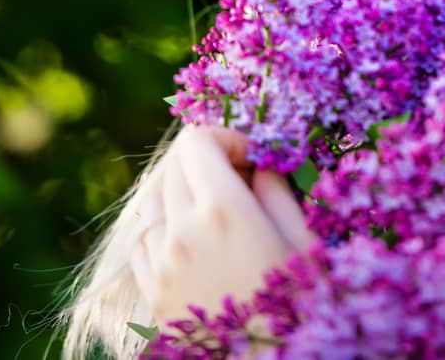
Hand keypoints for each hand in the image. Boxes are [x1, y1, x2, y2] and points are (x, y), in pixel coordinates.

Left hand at [131, 126, 315, 328]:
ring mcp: (160, 262)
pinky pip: (141, 239)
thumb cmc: (301, 308)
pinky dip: (160, 225)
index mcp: (223, 210)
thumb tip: (259, 164)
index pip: (198, 140)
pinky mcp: (152, 291)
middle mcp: (182, 230)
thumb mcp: (303, 242)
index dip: (226, 137)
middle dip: (207, 160)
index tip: (252, 157)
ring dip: (181, 190)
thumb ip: (276, 191)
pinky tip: (189, 238)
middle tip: (239, 180)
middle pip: (175, 165)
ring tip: (213, 208)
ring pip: (152, 199)